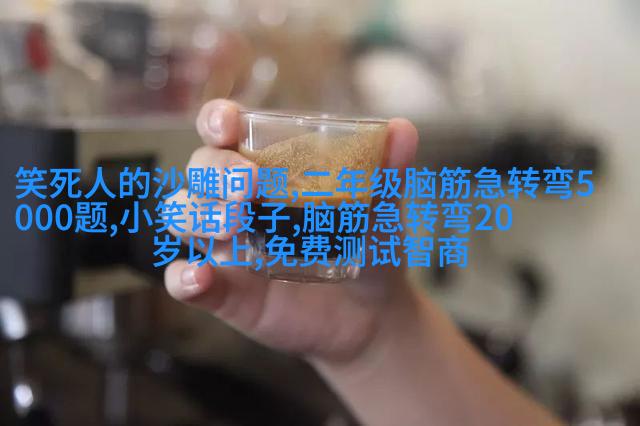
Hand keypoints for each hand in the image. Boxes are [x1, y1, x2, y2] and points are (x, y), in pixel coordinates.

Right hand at [164, 99, 418, 362]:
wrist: (373, 315)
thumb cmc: (370, 249)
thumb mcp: (380, 212)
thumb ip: (387, 174)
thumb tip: (403, 130)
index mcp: (269, 169)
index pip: (227, 133)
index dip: (217, 119)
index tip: (228, 123)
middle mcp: (239, 201)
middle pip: (201, 170)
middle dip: (216, 170)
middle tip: (250, 184)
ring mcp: (227, 245)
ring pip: (183, 217)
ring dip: (198, 214)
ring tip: (234, 225)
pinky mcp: (226, 290)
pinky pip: (184, 281)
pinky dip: (183, 278)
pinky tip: (199, 277)